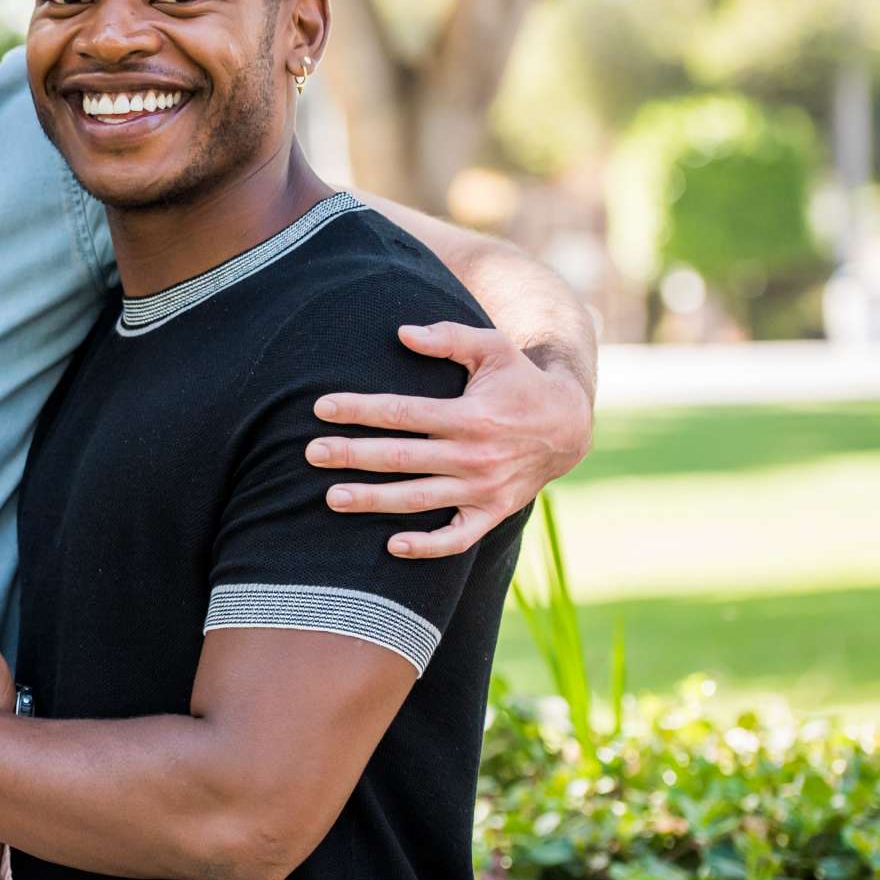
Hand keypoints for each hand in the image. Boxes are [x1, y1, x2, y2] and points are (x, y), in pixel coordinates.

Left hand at [309, 320, 594, 558]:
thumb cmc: (518, 382)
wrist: (568, 426)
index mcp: (470, 415)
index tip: (321, 407)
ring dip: (375, 500)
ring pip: (420, 499)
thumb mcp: (493, 348)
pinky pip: (458, 538)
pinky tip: (393, 546)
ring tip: (332, 498)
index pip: (403, 413)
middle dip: (353, 456)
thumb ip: (449, 338)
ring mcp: (484, 489)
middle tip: (311, 453)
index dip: (360, 410)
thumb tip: (402, 332)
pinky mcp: (492, 512)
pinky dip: (429, 547)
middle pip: (402, 457)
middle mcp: (475, 455)